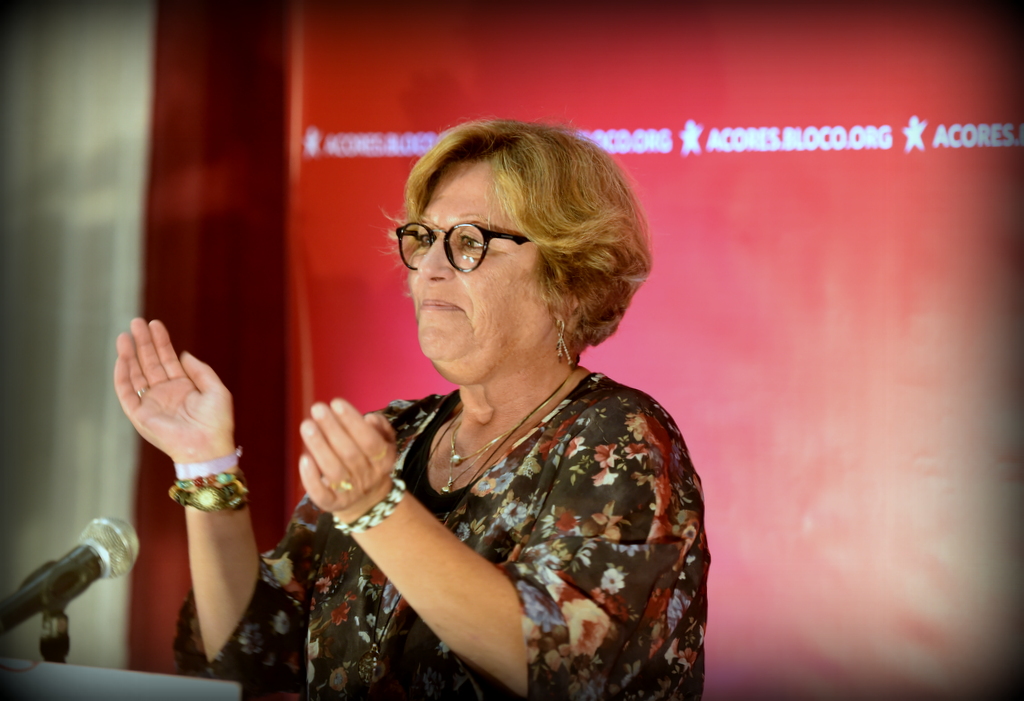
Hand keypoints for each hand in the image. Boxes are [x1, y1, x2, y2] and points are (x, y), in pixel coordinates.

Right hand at [113, 318, 234, 462]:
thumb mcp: (216, 390)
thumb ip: (200, 370)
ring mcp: (151, 403)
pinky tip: (122, 358)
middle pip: (150, 363)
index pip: (168, 360)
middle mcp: (165, 394)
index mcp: (183, 388)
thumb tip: (183, 354)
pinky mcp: (140, 415)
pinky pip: (127, 393)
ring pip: (136, 374)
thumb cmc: (216, 422)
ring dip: (130, 355)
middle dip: (144, 343)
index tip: (155, 324)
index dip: (161, 342)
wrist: (207, 447)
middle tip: (136, 322)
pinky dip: (122, 375)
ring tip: (126, 335)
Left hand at [298, 398, 396, 522]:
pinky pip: (321, 494)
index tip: (336, 403)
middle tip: (317, 409)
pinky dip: (311, 478)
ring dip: (320, 447)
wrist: (368, 501)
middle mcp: (368, 477)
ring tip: (307, 425)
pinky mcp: (333, 504)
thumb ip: (381, 428)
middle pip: (350, 454)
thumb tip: (371, 419)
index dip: (353, 422)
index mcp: (384, 460)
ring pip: (334, 471)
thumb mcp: (384, 443)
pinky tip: (304, 459)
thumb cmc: (370, 461)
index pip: (370, 440)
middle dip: (332, 429)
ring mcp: (350, 493)